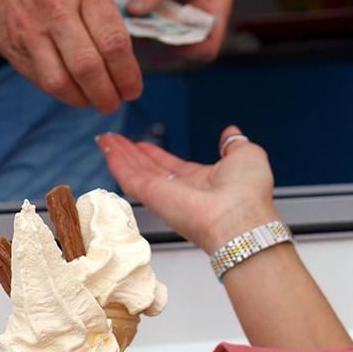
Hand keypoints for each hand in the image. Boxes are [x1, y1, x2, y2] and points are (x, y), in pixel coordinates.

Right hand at [0, 0, 141, 112]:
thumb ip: (104, 11)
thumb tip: (125, 56)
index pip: (112, 41)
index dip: (127, 73)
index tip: (132, 88)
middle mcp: (55, 9)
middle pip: (87, 67)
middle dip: (107, 94)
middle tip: (116, 102)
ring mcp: (30, 32)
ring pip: (61, 82)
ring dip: (82, 99)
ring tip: (94, 101)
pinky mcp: (13, 48)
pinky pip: (40, 80)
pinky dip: (61, 92)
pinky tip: (73, 91)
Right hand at [98, 127, 278, 253]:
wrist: (240, 219)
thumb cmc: (248, 195)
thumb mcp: (246, 155)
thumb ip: (233, 143)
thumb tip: (230, 133)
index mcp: (201, 182)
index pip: (171, 166)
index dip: (155, 154)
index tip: (142, 145)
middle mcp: (179, 191)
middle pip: (147, 169)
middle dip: (130, 153)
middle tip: (114, 141)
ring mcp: (163, 195)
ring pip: (134, 171)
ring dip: (119, 154)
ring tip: (104, 140)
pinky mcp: (151, 197)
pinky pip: (129, 177)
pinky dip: (116, 161)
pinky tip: (107, 148)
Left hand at [126, 0, 232, 60]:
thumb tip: (135, 10)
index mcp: (215, 5)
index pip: (208, 48)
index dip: (185, 50)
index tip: (161, 35)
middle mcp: (202, 15)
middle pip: (184, 48)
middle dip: (160, 42)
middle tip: (137, 30)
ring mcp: (186, 14)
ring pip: (167, 39)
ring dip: (148, 34)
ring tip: (131, 23)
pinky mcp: (170, 10)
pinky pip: (156, 26)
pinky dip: (142, 24)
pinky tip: (129, 15)